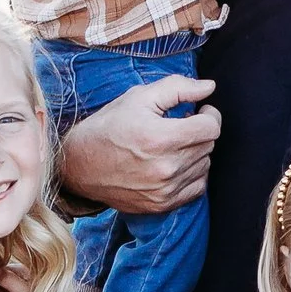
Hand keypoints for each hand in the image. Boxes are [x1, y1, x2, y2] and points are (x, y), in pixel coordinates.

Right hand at [57, 73, 219, 216]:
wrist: (79, 164)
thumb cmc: (109, 126)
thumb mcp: (139, 97)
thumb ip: (178, 88)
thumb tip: (210, 87)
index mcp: (160, 138)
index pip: (211, 128)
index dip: (209, 115)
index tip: (200, 111)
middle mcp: (166, 167)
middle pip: (208, 145)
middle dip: (199, 132)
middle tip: (179, 126)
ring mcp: (165, 190)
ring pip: (204, 165)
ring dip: (195, 152)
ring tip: (173, 145)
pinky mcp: (162, 204)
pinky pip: (197, 187)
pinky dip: (192, 173)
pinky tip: (174, 163)